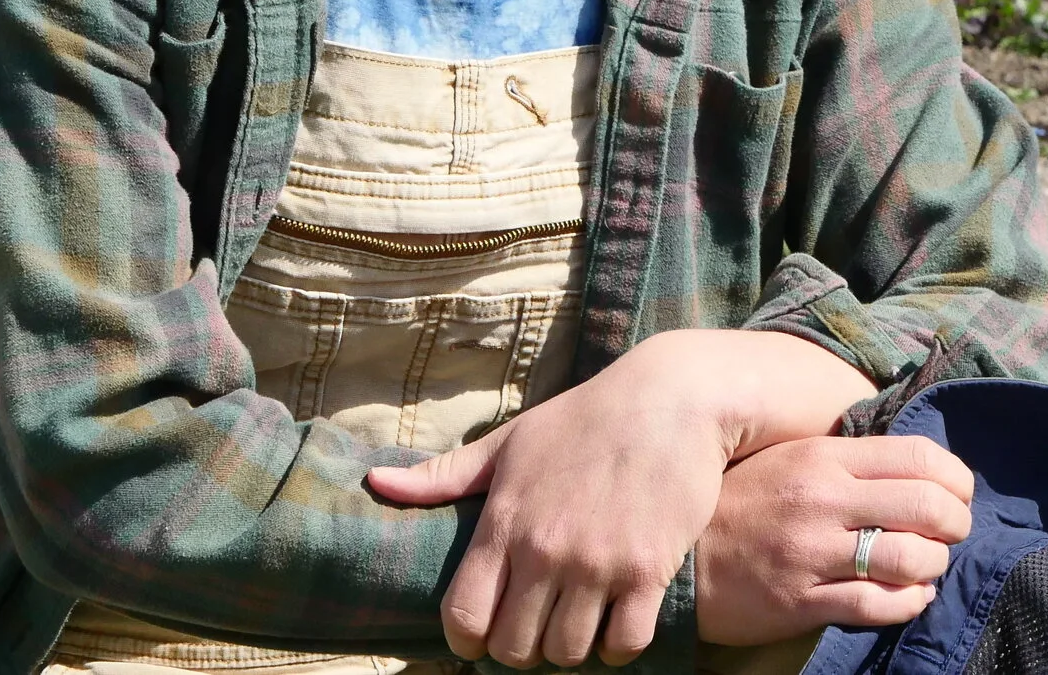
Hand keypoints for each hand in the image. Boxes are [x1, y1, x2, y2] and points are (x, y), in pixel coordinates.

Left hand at [367, 330, 877, 669]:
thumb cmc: (585, 418)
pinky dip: (617, 644)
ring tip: (577, 621)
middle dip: (521, 647)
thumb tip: (375, 483)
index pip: (464, 617)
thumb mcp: (510, 440)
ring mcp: (598, 564)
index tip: (483, 636)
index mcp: (505, 522)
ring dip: (570, 646)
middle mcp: (546, 550)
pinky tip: (618, 619)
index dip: (467, 641)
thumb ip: (444, 475)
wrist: (672, 398)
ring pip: (567, 653)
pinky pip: (624, 643)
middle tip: (538, 625)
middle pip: (515, 648)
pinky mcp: (648, 570)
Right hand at [697, 435, 975, 647]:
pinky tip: (912, 597)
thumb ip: (850, 460)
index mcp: (824, 458)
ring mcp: (811, 553)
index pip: (918, 457)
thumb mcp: (792, 459)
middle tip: (953, 533)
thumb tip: (918, 467)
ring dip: (935, 565)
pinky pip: (876, 605)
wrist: (682, 558)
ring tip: (930, 566)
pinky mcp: (800, 601)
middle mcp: (822, 500)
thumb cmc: (744, 502)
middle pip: (926, 505)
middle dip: (956, 523)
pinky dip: (909, 603)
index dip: (956, 479)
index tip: (959, 494)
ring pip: (909, 558)